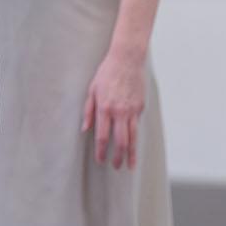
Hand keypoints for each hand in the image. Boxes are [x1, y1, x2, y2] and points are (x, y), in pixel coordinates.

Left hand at [81, 47, 146, 169]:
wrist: (127, 59)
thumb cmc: (107, 72)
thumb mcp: (92, 89)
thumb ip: (88, 110)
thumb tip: (84, 129)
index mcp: (104, 108)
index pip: (102, 136)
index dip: (101, 151)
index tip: (101, 160)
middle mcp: (119, 112)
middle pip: (119, 141)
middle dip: (118, 157)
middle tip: (116, 166)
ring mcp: (132, 110)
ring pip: (132, 137)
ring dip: (131, 153)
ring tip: (130, 165)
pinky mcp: (140, 107)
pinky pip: (137, 125)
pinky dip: (135, 136)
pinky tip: (133, 144)